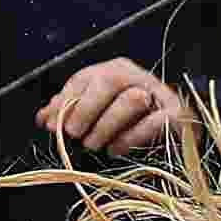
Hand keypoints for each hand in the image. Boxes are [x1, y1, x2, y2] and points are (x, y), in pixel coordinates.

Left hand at [40, 57, 183, 155]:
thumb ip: (71, 112)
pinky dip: (130, 138)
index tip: (52, 126)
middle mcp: (138, 77)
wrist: (177, 137)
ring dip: (107, 124)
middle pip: (110, 81)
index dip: (66, 101)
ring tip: (93, 145)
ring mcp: (160, 94)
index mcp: (116, 70)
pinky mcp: (177, 116)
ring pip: (132, 99)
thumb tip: (43, 118)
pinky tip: (115, 150)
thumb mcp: (97, 115)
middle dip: (86, 109)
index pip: (86, 77)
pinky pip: (153, 122)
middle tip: (73, 135)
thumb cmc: (131, 125)